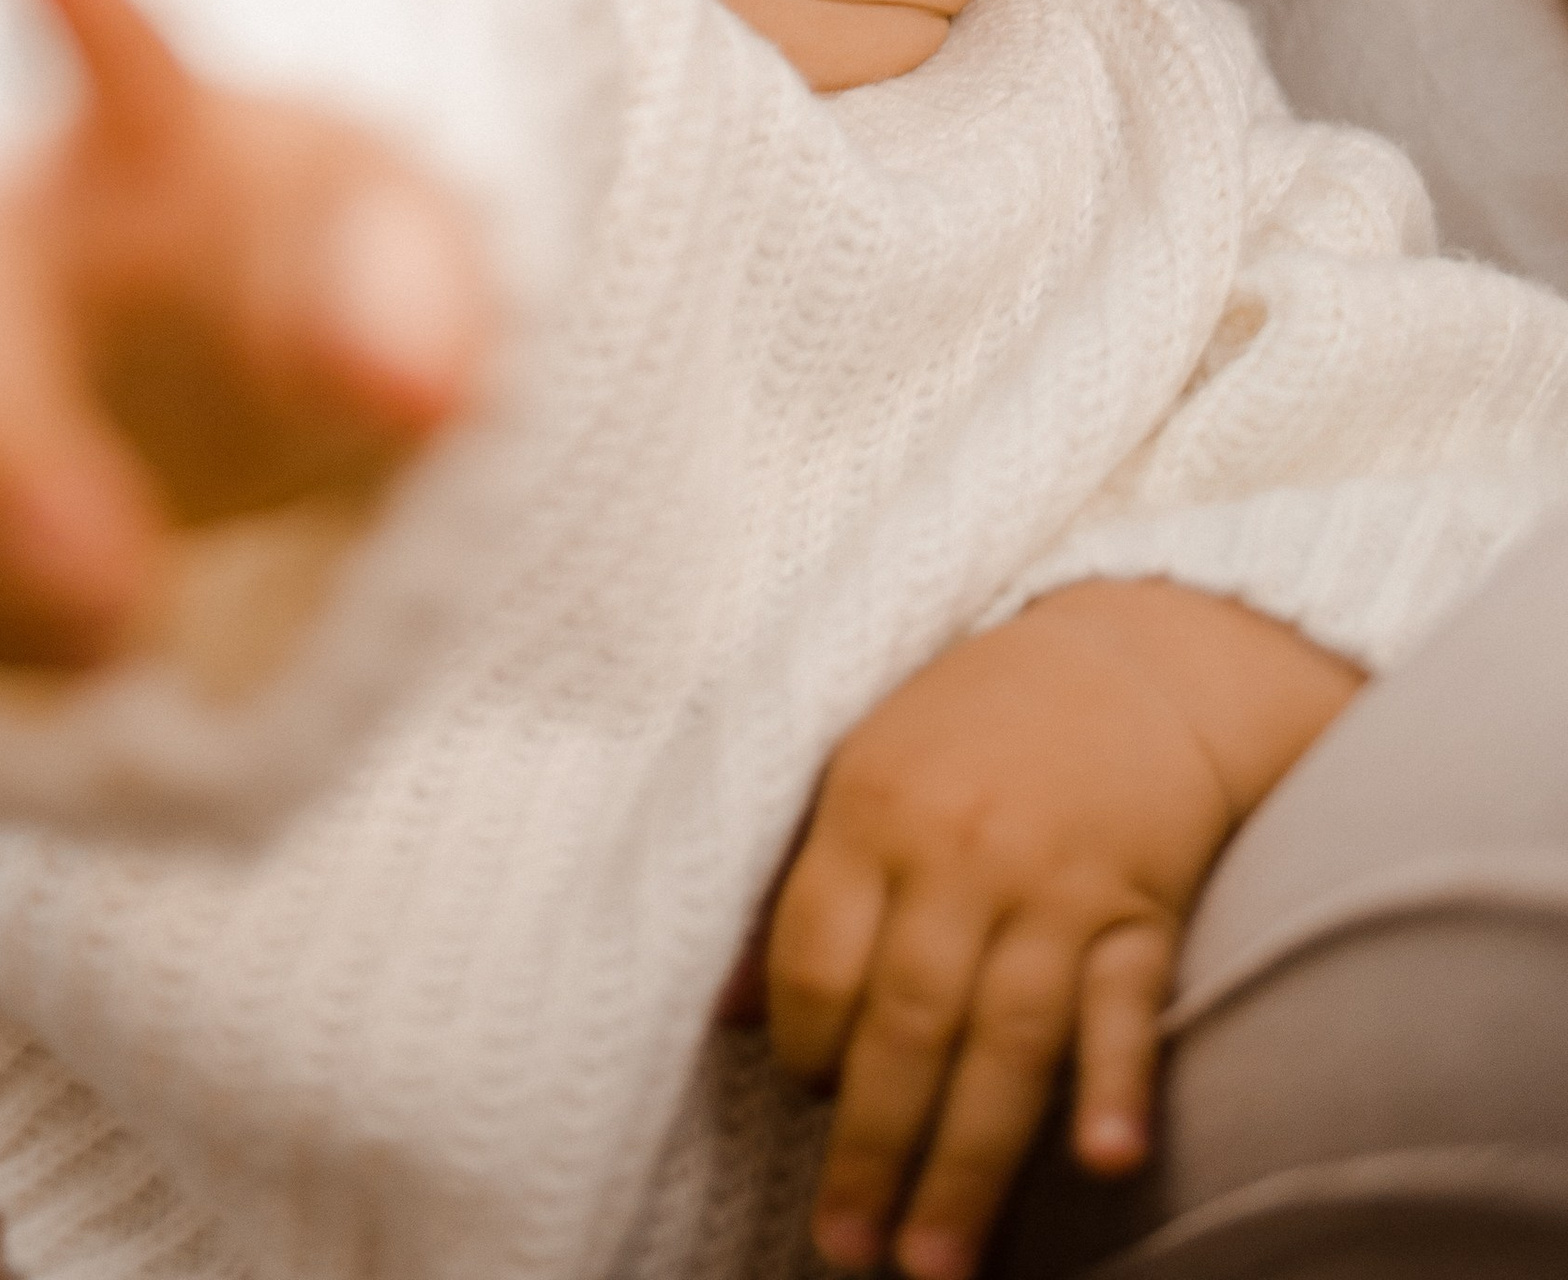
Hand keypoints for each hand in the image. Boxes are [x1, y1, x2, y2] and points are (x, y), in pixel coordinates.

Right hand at [0, 0, 490, 668]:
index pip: (117, 59)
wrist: (234, 362)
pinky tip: (95, 672)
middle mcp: (9, 229)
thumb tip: (428, 387)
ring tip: (126, 633)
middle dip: (1, 434)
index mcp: (151, 139)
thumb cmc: (330, 276)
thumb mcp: (408, 279)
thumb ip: (410, 313)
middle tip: (116, 584)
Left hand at [733, 579, 1361, 1279]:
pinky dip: (1116, 1083)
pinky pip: (1128, 1007)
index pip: (817, 957)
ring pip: (1007, 1042)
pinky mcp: (1144, 909)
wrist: (1132, 653)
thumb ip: (798, 886)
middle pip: (907, 1023)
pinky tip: (1103, 1160)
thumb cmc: (975, 719)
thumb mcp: (861, 768)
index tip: (801, 1102)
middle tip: (850, 1250)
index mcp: (872, 810)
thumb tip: (729, 1013)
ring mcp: (1056, 886)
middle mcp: (960, 854)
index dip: (801, 1043)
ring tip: (938, 1263)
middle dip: (875, 1150)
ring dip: (972, 1163)